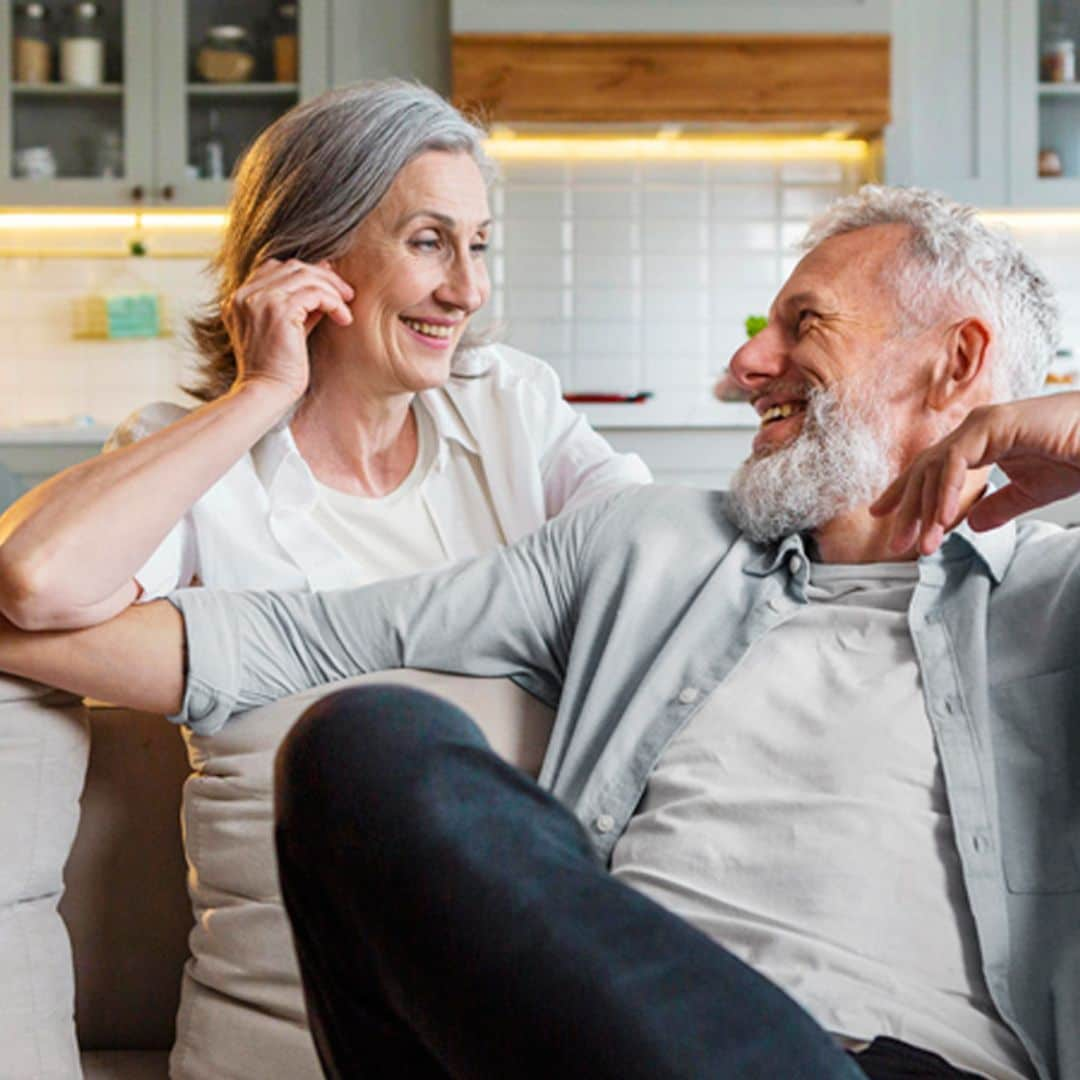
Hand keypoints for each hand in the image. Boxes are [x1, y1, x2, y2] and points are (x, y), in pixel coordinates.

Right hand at [223, 258, 353, 400]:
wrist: (265, 393)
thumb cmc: (277, 370)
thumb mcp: (286, 330)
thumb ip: (300, 305)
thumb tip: (325, 279)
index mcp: (239, 298)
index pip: (275, 267)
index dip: (306, 272)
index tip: (330, 286)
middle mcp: (245, 294)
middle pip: (292, 267)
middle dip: (324, 277)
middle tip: (347, 294)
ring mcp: (260, 300)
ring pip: (306, 276)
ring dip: (332, 289)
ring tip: (347, 308)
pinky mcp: (278, 310)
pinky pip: (315, 293)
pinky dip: (334, 302)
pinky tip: (343, 319)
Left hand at [871, 392, 1079, 555]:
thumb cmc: (1077, 457)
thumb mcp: (1029, 491)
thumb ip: (998, 505)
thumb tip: (971, 525)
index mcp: (978, 441)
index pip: (929, 468)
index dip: (904, 492)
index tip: (882, 516)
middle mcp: (974, 429)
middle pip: (925, 470)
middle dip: (908, 509)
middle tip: (898, 545)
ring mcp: (982, 424)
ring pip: (935, 467)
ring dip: (926, 508)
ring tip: (924, 544)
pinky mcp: (994, 424)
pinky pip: (956, 460)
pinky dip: (945, 489)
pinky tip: (941, 518)